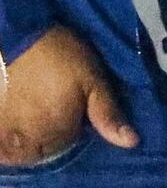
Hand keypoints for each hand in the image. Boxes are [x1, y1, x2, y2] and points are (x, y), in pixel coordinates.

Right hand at [0, 25, 136, 163]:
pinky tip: (9, 131)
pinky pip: (0, 150)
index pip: (68, 145)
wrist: (19, 36)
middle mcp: (30, 139)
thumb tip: (132, 142)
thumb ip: (108, 114)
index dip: (72, 129)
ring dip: (25, 143)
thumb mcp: (93, 80)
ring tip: (30, 121)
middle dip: (49, 138)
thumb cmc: (61, 56)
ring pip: (18, 152)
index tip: (72, 111)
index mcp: (60, 131)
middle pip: (42, 151)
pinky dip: (4, 146)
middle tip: (50, 112)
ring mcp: (5, 132)